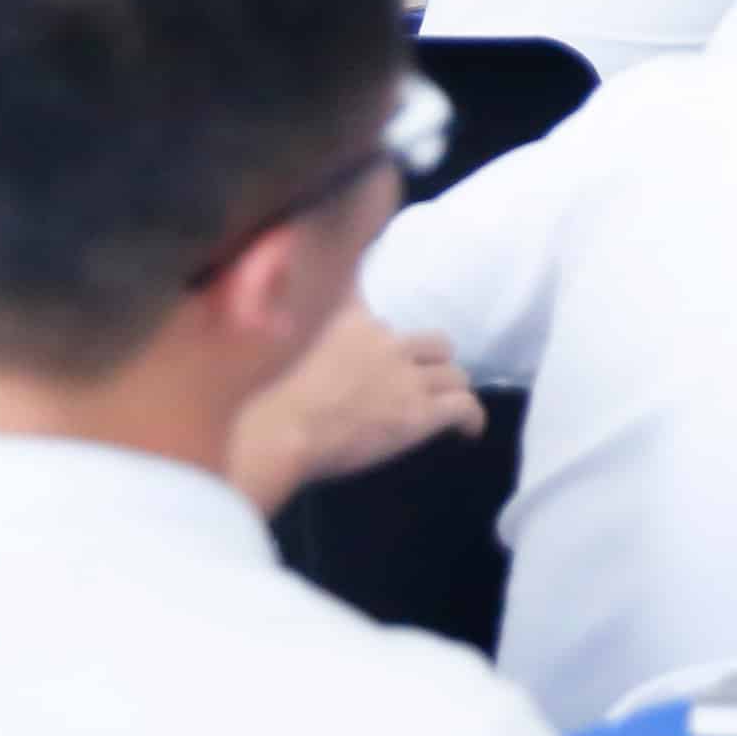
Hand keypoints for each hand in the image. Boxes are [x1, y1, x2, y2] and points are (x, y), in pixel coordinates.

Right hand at [232, 307, 477, 502]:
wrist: (277, 432)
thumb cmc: (266, 401)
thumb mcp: (284, 344)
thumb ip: (304, 328)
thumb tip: (290, 314)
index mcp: (350, 320)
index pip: (378, 303)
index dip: (387, 330)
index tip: (386, 341)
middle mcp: (385, 342)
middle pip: (433, 342)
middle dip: (430, 362)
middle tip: (419, 383)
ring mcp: (406, 377)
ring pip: (454, 374)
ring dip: (450, 390)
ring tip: (444, 407)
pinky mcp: (420, 412)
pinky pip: (464, 406)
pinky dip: (471, 418)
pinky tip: (467, 431)